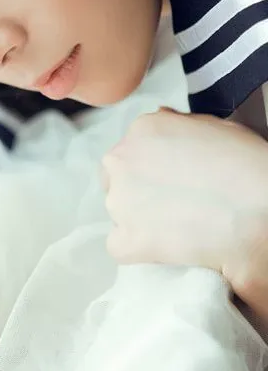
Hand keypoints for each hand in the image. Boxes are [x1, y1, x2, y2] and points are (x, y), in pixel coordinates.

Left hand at [101, 108, 267, 285]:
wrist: (259, 211)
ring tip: (177, 226)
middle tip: (172, 204)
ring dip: (139, 219)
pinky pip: (120, 246)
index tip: (169, 182)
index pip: (130, 151)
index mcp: (143, 130)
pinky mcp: (124, 239)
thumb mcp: (213, 126)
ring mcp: (119, 201)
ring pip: (119, 211)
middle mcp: (122, 161)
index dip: (150, 170)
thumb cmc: (246, 167)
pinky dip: (139, 250)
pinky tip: (167, 247)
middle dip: (139, 191)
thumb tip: (161, 120)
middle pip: (117, 179)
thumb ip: (176, 125)